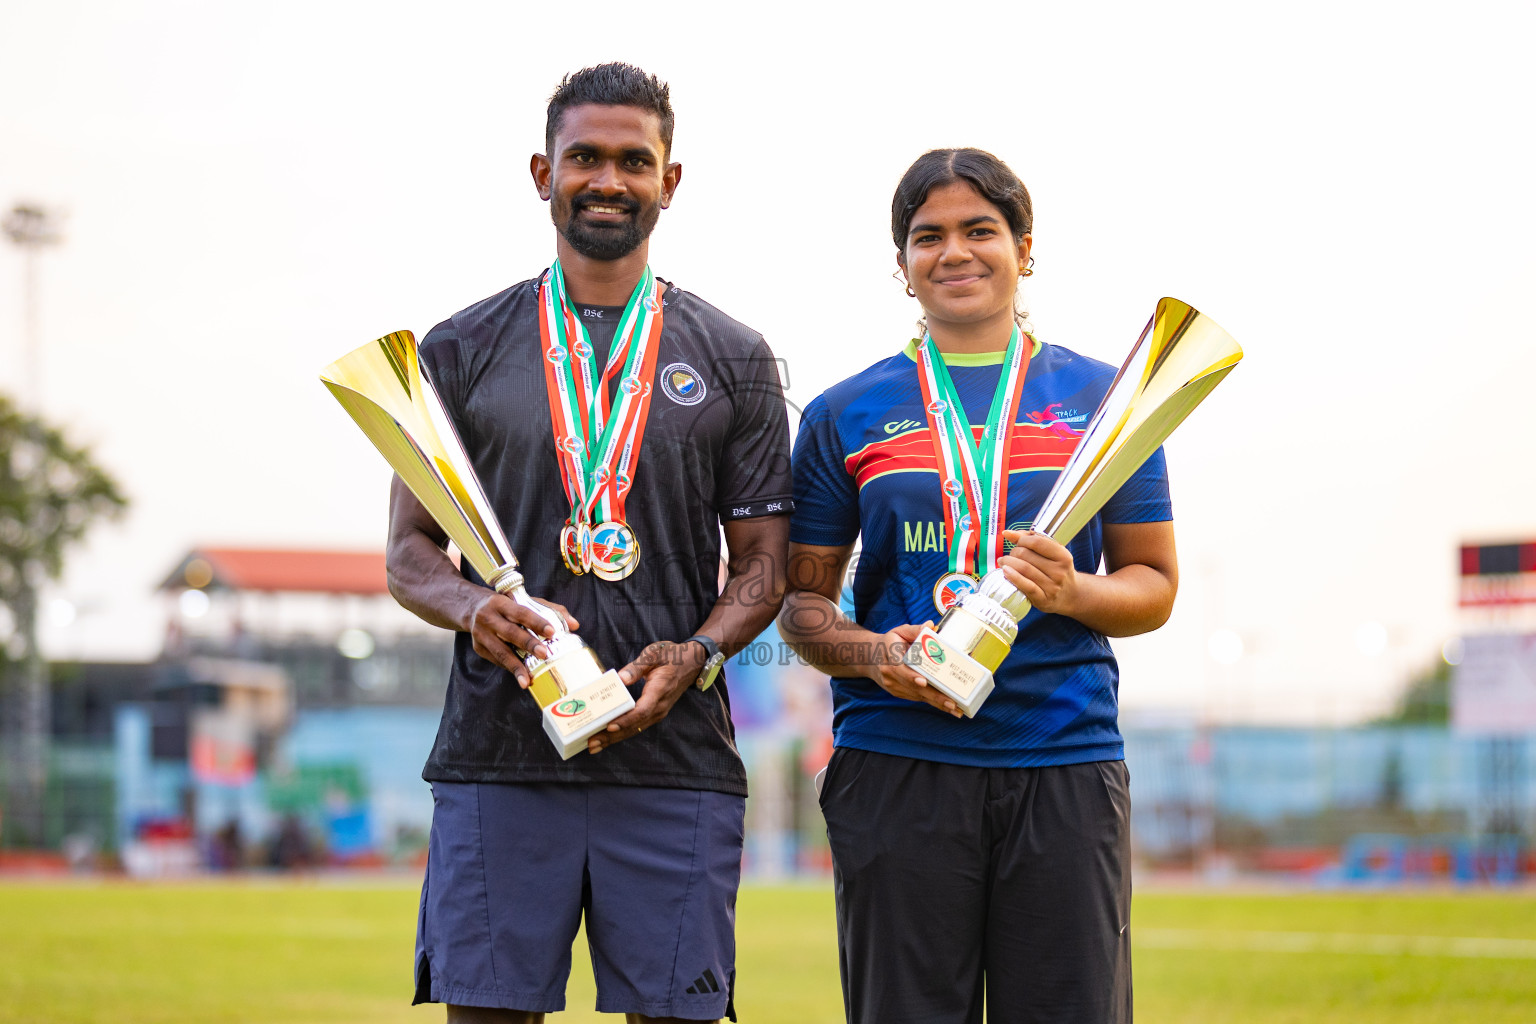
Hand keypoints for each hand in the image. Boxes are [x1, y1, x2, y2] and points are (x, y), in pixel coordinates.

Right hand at [466, 592, 578, 687]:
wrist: (471, 607)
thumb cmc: (506, 605)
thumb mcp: (524, 601)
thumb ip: (551, 610)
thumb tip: (575, 625)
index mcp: (501, 603)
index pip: (521, 612)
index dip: (537, 622)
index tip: (552, 632)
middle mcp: (488, 617)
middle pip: (509, 632)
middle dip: (528, 644)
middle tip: (544, 654)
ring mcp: (481, 634)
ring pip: (500, 651)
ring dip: (515, 666)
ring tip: (527, 680)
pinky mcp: (478, 648)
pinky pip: (496, 660)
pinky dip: (509, 668)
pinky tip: (521, 676)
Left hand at [587, 641, 707, 753]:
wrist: (692, 662)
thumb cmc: (672, 656)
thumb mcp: (654, 654)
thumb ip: (637, 666)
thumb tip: (620, 678)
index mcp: (659, 689)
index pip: (642, 710)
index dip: (626, 720)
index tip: (610, 726)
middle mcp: (660, 705)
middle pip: (635, 725)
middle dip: (613, 736)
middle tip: (592, 743)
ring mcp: (658, 711)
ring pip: (635, 729)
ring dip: (615, 738)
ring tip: (595, 745)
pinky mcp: (655, 713)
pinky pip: (637, 726)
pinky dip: (622, 733)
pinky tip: (608, 737)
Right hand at [866, 623, 961, 718]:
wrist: (870, 658)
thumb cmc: (890, 643)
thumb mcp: (899, 632)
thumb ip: (914, 630)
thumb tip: (930, 625)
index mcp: (889, 654)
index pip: (899, 667)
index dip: (911, 676)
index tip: (924, 681)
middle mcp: (888, 672)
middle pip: (912, 685)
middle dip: (933, 695)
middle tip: (951, 701)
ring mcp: (892, 684)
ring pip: (916, 695)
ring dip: (936, 702)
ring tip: (954, 707)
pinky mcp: (897, 692)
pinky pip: (916, 698)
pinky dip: (931, 703)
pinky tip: (946, 707)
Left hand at [999, 529, 1078, 614]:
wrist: (1070, 595)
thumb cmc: (1057, 570)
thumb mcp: (1052, 553)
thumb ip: (1031, 540)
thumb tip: (1008, 533)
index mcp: (1063, 556)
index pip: (1037, 542)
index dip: (1022, 540)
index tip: (1018, 542)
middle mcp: (1059, 571)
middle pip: (1026, 555)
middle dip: (1014, 552)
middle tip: (1011, 555)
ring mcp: (1052, 586)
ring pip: (1023, 568)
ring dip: (1008, 563)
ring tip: (1003, 562)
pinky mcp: (1043, 599)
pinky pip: (1026, 586)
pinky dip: (1013, 577)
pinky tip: (1005, 571)